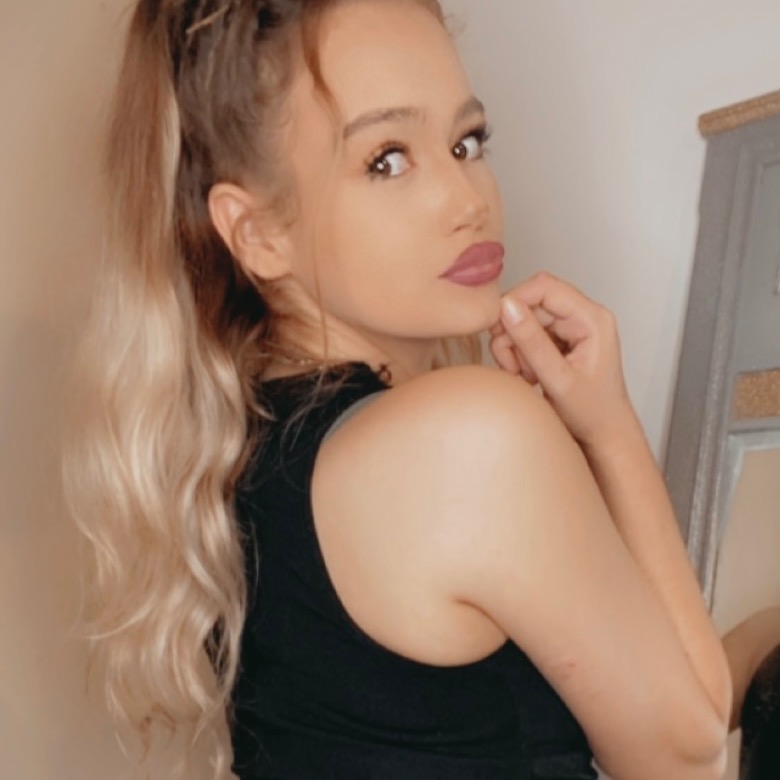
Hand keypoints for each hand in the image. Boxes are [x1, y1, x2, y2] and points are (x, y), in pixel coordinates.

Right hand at [489, 272, 635, 447]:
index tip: (497, 327)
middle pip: (530, 303)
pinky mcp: (559, 338)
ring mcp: (570, 327)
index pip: (545, 287)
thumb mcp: (558, 380)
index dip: (515, 301)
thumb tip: (507, 307)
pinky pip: (526, 334)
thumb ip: (532, 342)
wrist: (604, 434)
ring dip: (514, 348)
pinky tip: (529, 375)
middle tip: (512, 365)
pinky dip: (519, 354)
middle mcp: (582, 316)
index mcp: (592, 319)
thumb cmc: (593, 413)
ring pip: (524, 319)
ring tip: (525, 376)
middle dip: (513, 334)